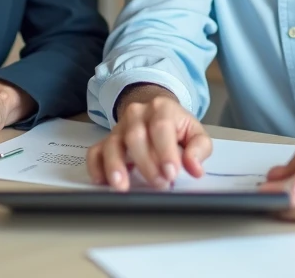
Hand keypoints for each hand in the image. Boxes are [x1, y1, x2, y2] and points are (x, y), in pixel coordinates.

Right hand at [86, 84, 211, 191]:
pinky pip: (95, 151)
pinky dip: (96, 167)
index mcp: (161, 108)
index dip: (165, 151)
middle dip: (147, 164)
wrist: (155, 111)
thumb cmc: (176, 125)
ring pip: (112, 144)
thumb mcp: (194, 132)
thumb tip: (194, 167)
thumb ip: (199, 148)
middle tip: (160, 184)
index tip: (171, 172)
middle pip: (136, 137)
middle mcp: (137, 114)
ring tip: (121, 186)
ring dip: (116, 166)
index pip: (161, 127)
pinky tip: (101, 181)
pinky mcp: (107, 140)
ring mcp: (119, 127)